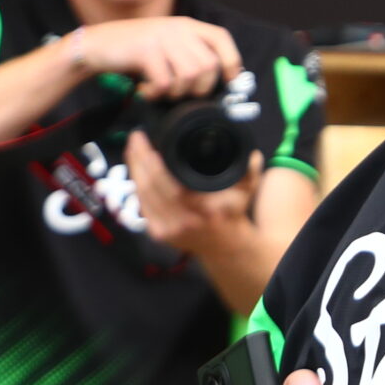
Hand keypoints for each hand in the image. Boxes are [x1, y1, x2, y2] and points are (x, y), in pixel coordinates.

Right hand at [73, 17, 242, 98]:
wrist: (95, 45)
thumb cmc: (133, 52)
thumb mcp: (166, 46)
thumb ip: (189, 55)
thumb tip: (218, 80)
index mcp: (186, 25)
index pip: (221, 38)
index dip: (231, 61)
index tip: (229, 80)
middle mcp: (177, 28)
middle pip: (208, 65)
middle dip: (198, 88)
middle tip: (178, 93)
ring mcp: (161, 37)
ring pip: (190, 75)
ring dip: (176, 92)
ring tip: (160, 91)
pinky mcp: (145, 50)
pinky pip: (165, 82)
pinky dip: (156, 94)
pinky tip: (145, 91)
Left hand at [127, 132, 258, 255]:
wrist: (226, 246)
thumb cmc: (233, 214)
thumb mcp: (247, 191)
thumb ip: (250, 171)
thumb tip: (251, 153)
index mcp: (204, 209)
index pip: (169, 185)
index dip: (152, 164)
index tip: (146, 142)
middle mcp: (184, 221)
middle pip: (149, 187)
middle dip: (138, 159)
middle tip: (136, 138)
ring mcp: (168, 229)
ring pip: (142, 195)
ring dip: (134, 170)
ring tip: (133, 149)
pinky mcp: (159, 233)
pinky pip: (142, 205)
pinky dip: (137, 185)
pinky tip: (136, 170)